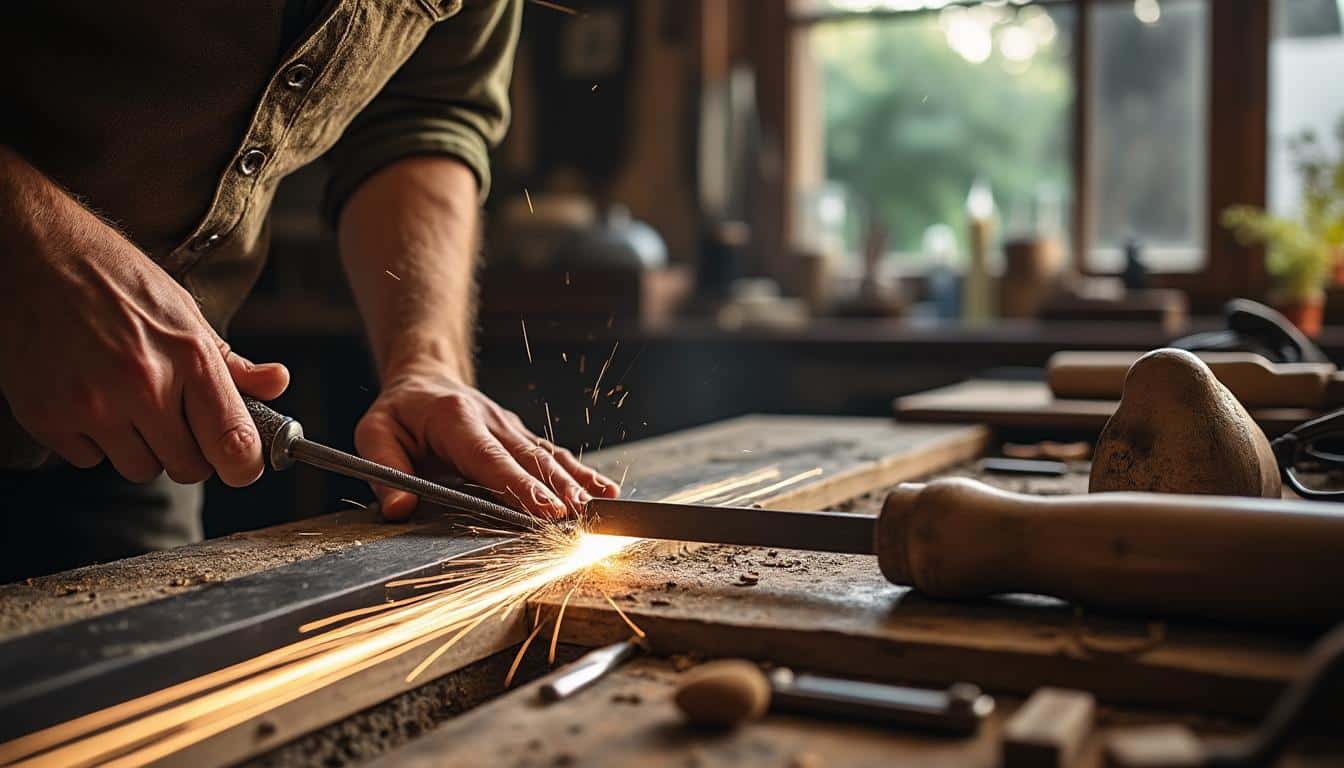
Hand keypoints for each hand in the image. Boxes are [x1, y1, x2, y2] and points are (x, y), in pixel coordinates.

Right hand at [0, 147, 288, 484]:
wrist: (33, 254)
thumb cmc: (114, 279)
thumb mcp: (184, 311)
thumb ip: (231, 362)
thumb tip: (277, 383)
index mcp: (189, 356)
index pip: (234, 443)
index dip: (244, 464)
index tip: (242, 462)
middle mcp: (143, 385)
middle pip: (187, 468)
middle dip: (189, 452)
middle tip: (175, 419)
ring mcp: (92, 405)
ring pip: (139, 469)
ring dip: (140, 447)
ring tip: (126, 401)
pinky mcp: (48, 416)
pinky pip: (88, 460)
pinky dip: (93, 441)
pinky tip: (88, 398)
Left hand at [355, 363, 619, 519]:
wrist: (426, 378)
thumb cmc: (400, 411)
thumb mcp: (374, 433)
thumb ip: (384, 471)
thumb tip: (398, 510)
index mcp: (456, 420)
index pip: (491, 459)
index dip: (520, 486)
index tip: (545, 509)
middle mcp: (492, 421)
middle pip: (529, 459)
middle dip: (558, 490)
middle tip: (579, 518)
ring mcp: (511, 428)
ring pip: (549, 456)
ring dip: (575, 483)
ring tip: (599, 508)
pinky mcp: (522, 437)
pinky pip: (554, 455)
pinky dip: (581, 473)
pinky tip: (606, 490)